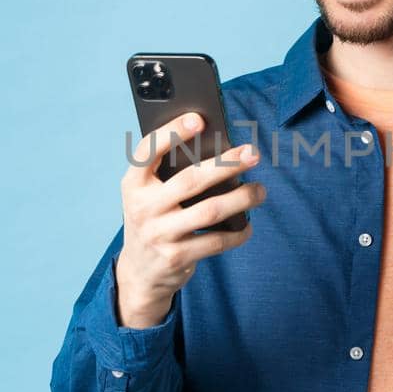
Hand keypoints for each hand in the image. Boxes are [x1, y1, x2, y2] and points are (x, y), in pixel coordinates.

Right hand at [115, 111, 264, 327]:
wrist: (139, 272)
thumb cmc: (153, 219)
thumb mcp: (148, 195)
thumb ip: (169, 174)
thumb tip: (219, 149)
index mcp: (132, 184)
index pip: (147, 151)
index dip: (172, 132)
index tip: (199, 119)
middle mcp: (142, 207)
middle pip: (190, 180)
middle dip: (226, 164)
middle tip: (252, 153)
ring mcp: (158, 234)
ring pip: (209, 210)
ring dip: (242, 198)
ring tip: (260, 190)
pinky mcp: (176, 257)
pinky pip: (216, 242)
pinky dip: (237, 233)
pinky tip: (248, 225)